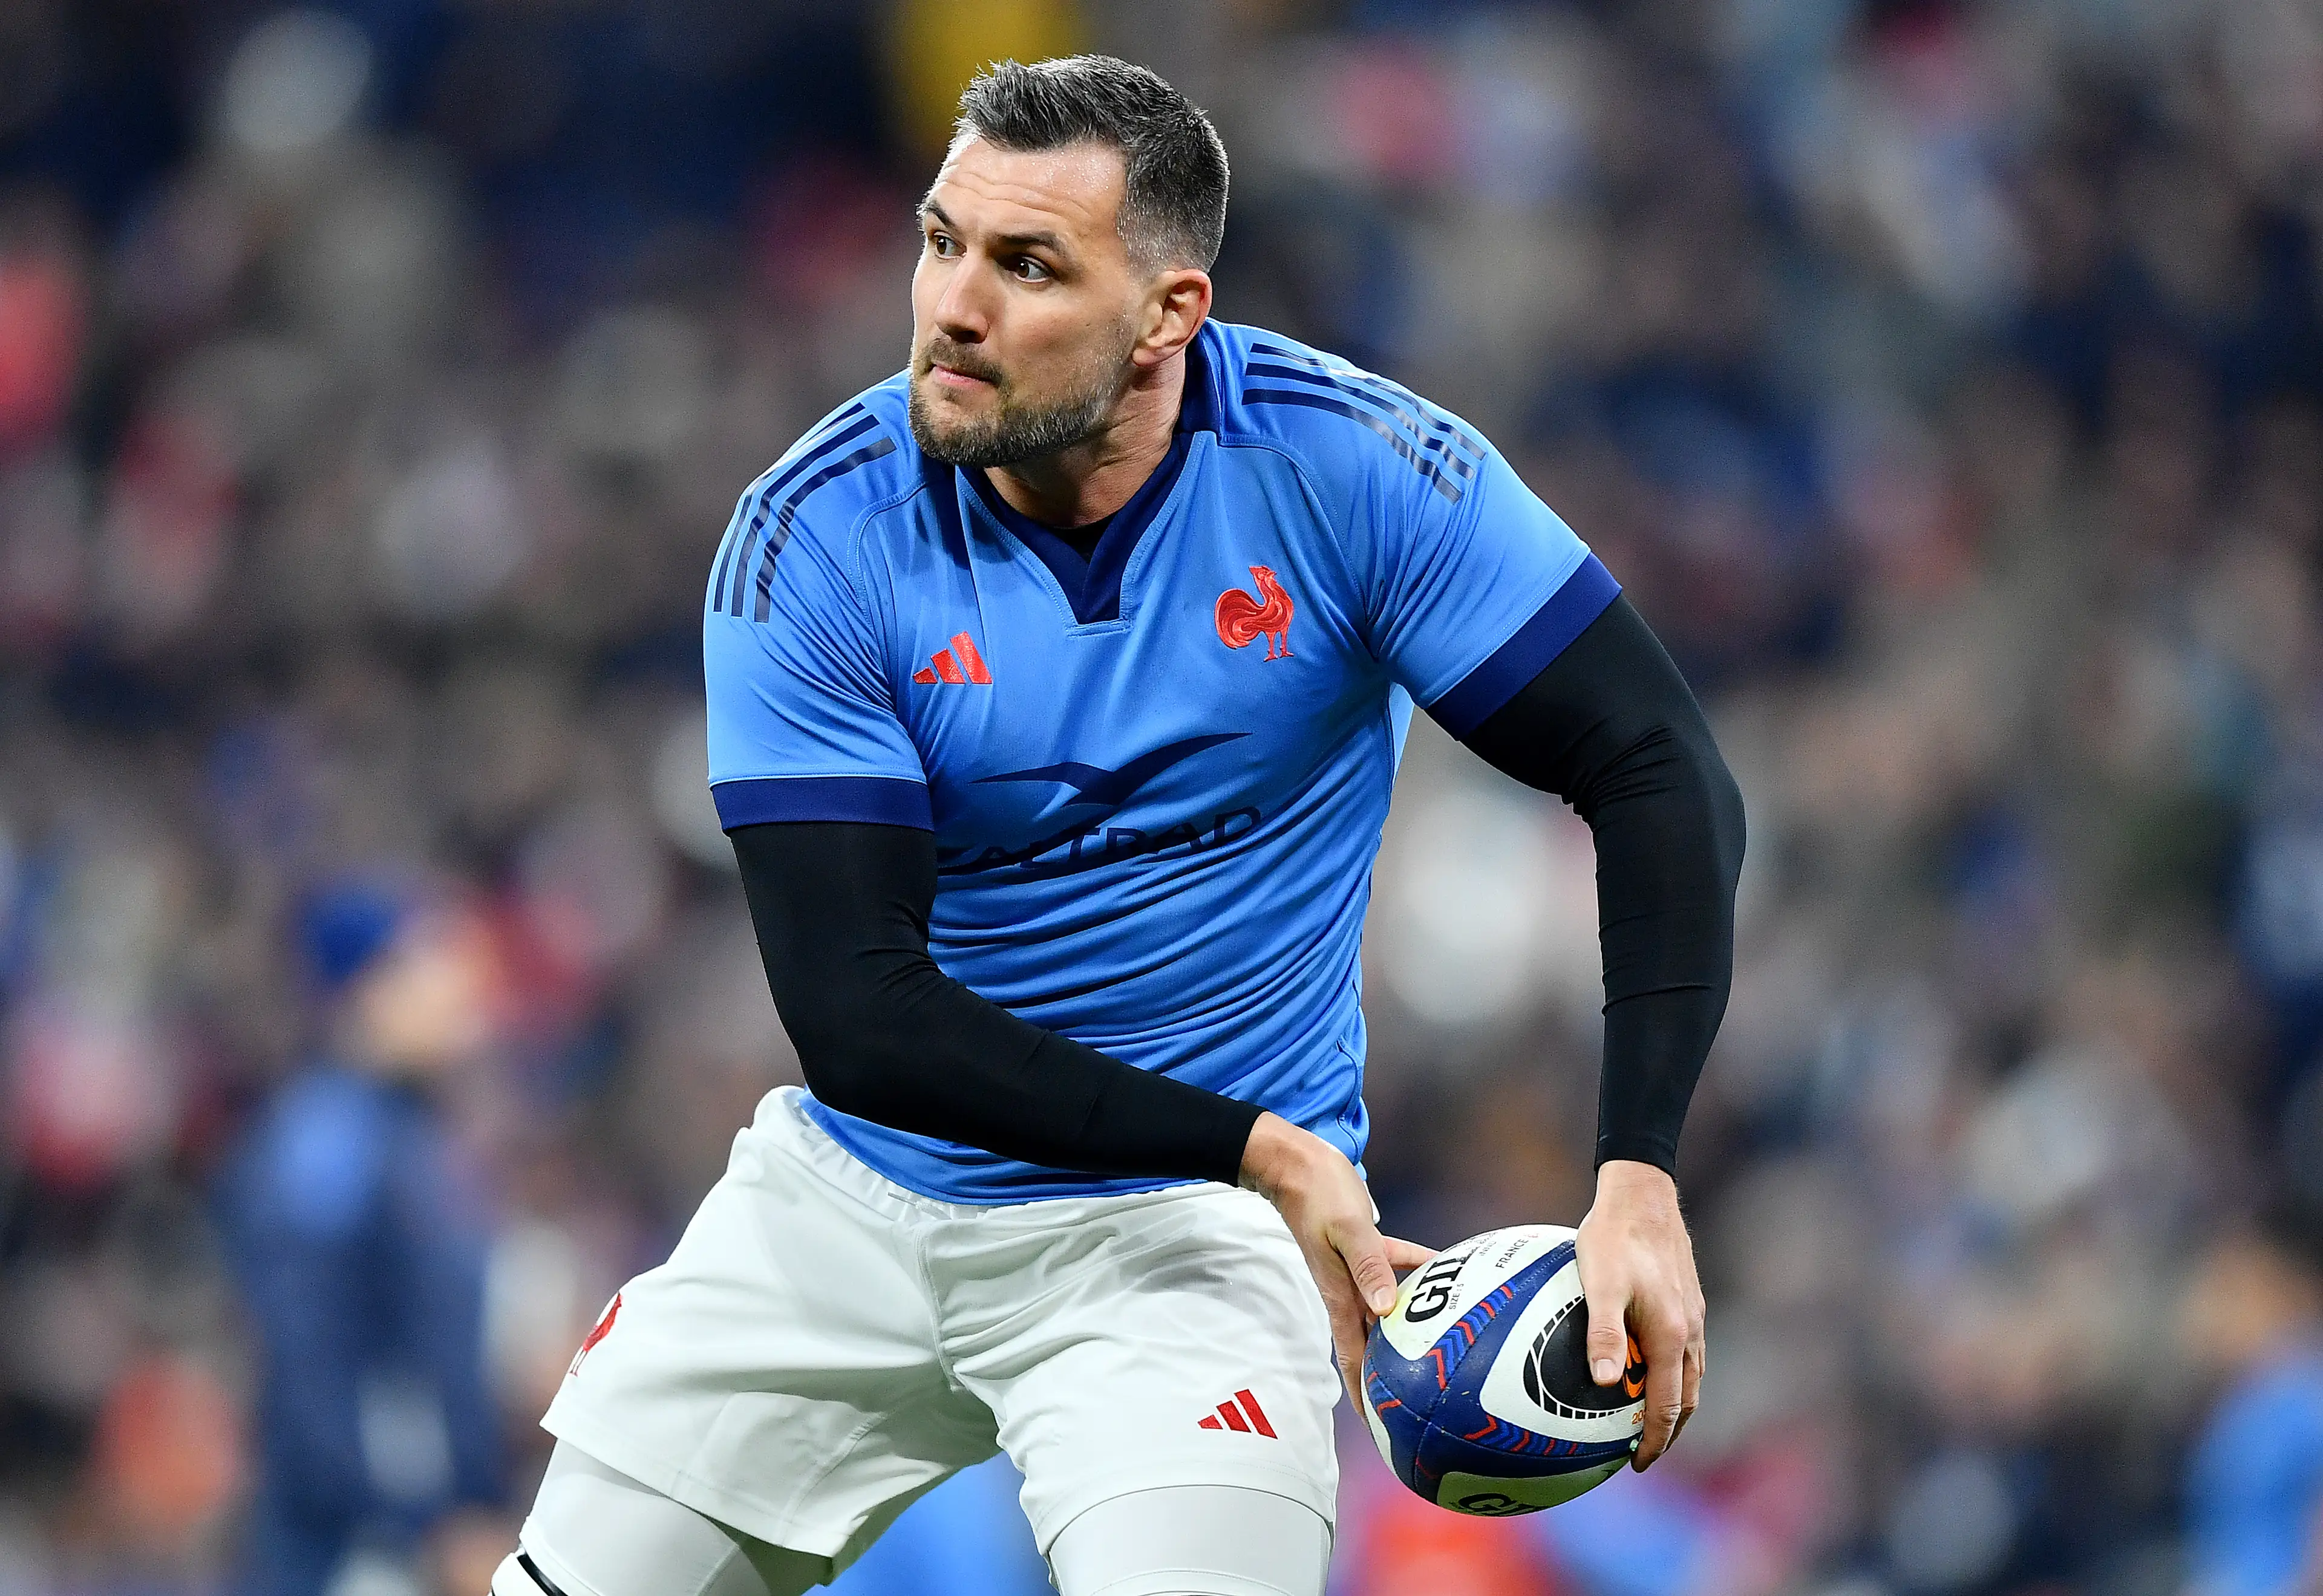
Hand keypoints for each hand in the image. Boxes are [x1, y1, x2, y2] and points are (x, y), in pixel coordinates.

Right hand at [1240, 1112, 1432, 1400]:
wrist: (1295, 1165)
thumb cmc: (1318, 1197)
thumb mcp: (1348, 1230)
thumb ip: (1370, 1267)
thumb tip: (1386, 1309)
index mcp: (1341, 1298)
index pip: (1355, 1361)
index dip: (1367, 1398)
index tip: (1383, 1432)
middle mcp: (1348, 1293)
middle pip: (1373, 1348)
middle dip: (1390, 1378)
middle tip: (1418, 1404)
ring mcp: (1355, 1272)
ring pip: (1386, 1312)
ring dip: (1407, 1330)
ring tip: (1438, 1346)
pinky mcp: (1364, 1247)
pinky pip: (1393, 1267)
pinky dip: (1416, 1271)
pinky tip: (1442, 1268)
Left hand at [1575, 1158, 1703, 1469]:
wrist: (1643, 1193)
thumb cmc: (1613, 1236)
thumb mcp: (1599, 1283)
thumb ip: (1603, 1332)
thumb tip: (1605, 1384)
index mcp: (1672, 1337)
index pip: (1667, 1407)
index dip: (1654, 1442)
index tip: (1635, 1466)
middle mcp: (1690, 1332)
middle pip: (1686, 1400)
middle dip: (1667, 1433)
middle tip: (1641, 1455)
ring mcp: (1693, 1316)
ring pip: (1690, 1377)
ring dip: (1673, 1405)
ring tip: (1646, 1423)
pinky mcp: (1687, 1300)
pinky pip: (1686, 1352)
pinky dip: (1672, 1375)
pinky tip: (1645, 1367)